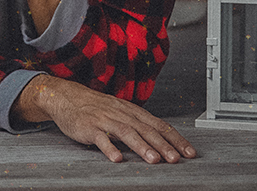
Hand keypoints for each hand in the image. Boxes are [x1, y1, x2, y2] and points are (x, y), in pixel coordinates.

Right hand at [16, 75, 197, 163]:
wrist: (67, 97)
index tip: (189, 152)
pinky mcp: (88, 127)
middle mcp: (121, 114)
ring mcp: (105, 120)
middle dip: (163, 145)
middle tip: (175, 159)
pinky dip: (109, 148)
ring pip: (126, 132)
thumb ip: (139, 125)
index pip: (159, 125)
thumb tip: (162, 140)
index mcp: (132, 111)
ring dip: (141, 146)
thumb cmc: (95, 106)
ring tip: (153, 159)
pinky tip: (117, 158)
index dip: (175, 139)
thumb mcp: (120, 111)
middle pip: (146, 130)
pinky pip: (100, 138)